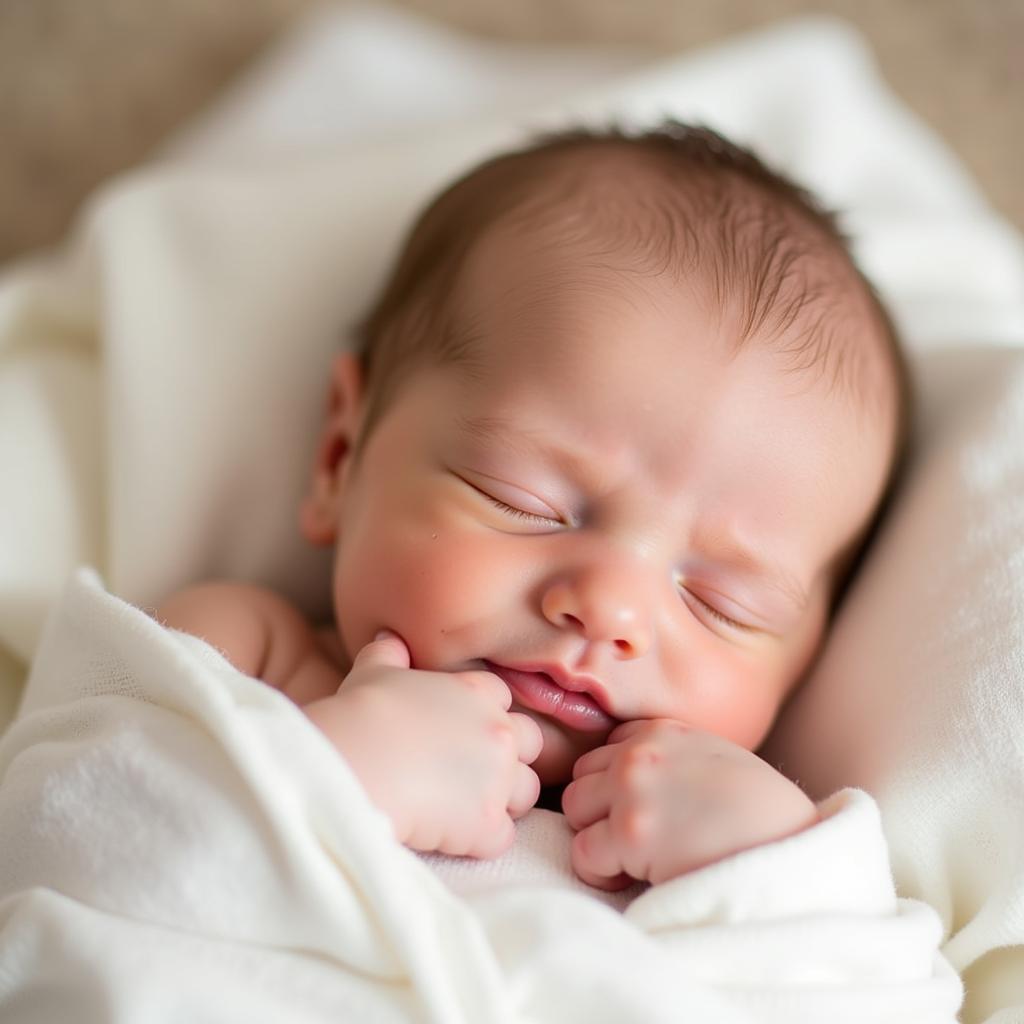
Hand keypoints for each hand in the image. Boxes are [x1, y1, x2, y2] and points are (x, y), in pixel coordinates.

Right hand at [304, 631, 541, 858]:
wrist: (352, 763)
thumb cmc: (360, 715)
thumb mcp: (373, 673)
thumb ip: (389, 653)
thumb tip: (388, 637)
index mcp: (476, 691)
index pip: (502, 698)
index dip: (482, 716)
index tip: (459, 733)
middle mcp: (498, 731)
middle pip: (531, 743)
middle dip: (508, 758)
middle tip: (469, 774)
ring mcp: (498, 777)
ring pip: (526, 793)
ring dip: (502, 802)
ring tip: (461, 808)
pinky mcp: (488, 824)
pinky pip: (503, 837)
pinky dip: (480, 842)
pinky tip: (449, 836)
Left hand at [562, 719, 818, 889]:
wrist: (792, 847)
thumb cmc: (761, 814)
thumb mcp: (715, 760)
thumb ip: (672, 759)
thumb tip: (639, 784)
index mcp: (663, 730)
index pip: (606, 748)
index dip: (615, 784)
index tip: (643, 811)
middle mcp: (642, 751)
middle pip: (581, 777)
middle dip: (599, 810)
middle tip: (634, 840)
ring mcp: (633, 789)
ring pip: (573, 809)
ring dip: (595, 837)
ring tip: (634, 859)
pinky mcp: (632, 833)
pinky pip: (583, 854)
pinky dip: (600, 872)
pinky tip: (636, 877)